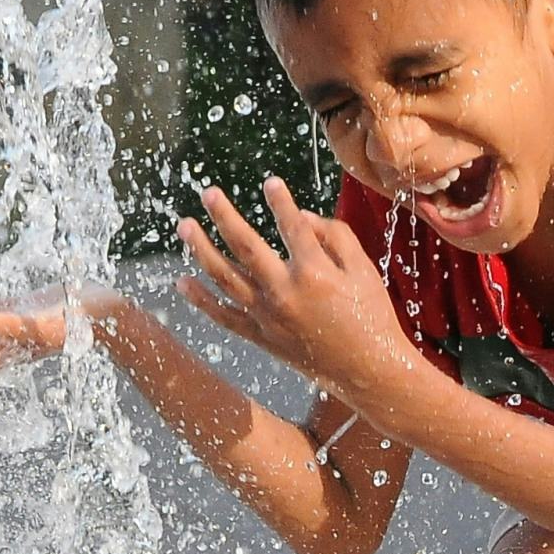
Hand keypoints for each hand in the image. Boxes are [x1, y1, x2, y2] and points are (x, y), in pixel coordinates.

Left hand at [178, 179, 417, 400]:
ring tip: (185, 226)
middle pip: (246, 247)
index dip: (280, 201)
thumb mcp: (364, 271)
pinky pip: (223, 316)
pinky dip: (201, 300)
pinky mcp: (261, 336)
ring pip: (225, 278)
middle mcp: (284, 293)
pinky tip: (181, 281)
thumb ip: (335, 237)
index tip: (270, 182)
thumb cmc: (371, 317)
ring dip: (201, 250)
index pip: (291, 226)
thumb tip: (302, 218)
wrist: (368, 371)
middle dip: (224, 217)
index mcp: (314, 273)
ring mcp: (268, 316)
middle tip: (207, 192)